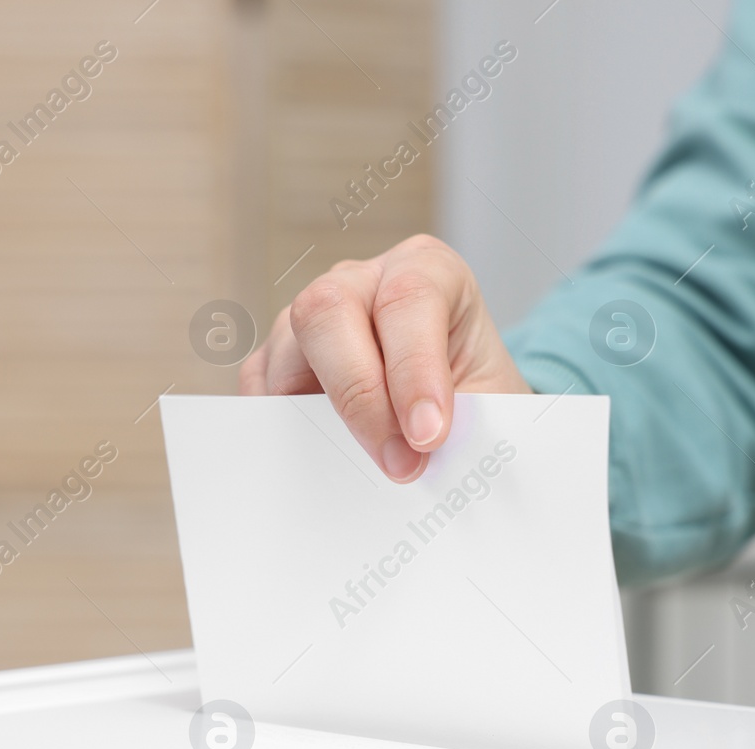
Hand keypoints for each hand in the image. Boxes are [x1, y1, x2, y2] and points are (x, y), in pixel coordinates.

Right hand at [239, 234, 529, 481]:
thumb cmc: (479, 394)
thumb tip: (424, 463)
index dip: (415, 368)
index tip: (429, 435)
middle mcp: (362, 281)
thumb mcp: (493, 401)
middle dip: (359, 393)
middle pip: (328, 309)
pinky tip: (319, 459)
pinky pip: (260, 383)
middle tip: (396, 463)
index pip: (410, 297)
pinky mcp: (281, 356)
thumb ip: (467, 422)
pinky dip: (279, 424)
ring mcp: (314, 316)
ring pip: (286, 349)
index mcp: (428, 270)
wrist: (465, 407)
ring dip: (318, 418)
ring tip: (360, 472)